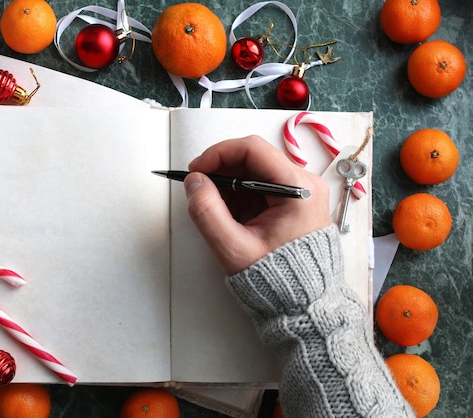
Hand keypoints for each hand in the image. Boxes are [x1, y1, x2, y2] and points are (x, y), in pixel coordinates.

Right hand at [184, 135, 330, 274]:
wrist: (303, 301)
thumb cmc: (275, 278)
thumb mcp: (233, 248)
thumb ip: (207, 212)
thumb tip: (193, 181)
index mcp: (298, 189)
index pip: (253, 149)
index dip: (218, 154)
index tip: (195, 170)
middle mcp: (305, 183)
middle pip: (254, 157)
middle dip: (221, 170)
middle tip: (199, 189)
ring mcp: (300, 190)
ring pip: (255, 170)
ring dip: (229, 184)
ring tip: (216, 210)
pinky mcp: (293, 199)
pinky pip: (260, 184)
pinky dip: (239, 194)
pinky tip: (230, 214)